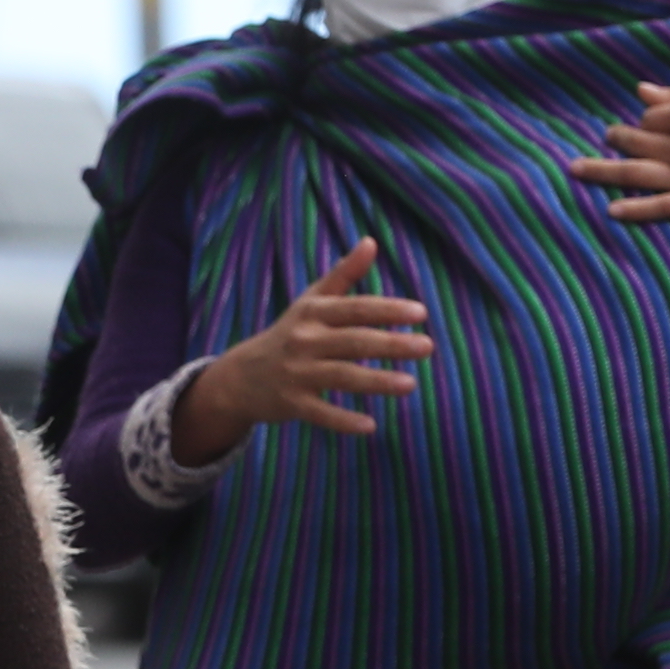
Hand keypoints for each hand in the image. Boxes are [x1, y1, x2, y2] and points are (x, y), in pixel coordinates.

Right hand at [185, 241, 418, 464]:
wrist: (241, 377)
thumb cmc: (289, 333)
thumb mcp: (312, 302)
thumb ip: (344, 274)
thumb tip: (372, 242)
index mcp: (313, 313)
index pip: (356, 308)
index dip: (387, 310)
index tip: (420, 313)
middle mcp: (304, 340)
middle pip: (354, 342)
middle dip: (391, 345)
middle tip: (428, 347)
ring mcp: (297, 373)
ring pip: (342, 376)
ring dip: (377, 381)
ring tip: (411, 384)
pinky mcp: (291, 404)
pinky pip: (321, 413)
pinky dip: (343, 421)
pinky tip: (370, 426)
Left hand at [573, 82, 669, 230]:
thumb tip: (642, 91)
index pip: (647, 118)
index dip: (646, 122)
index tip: (649, 126)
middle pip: (633, 142)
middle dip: (616, 140)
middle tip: (605, 139)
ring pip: (633, 173)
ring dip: (601, 171)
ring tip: (576, 170)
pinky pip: (658, 207)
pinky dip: (633, 209)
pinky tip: (611, 210)